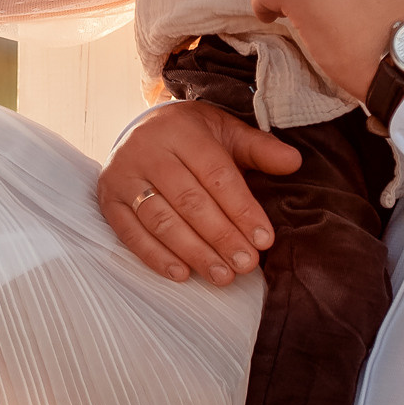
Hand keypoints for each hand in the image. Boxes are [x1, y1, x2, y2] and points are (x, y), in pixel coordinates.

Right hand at [99, 101, 298, 284]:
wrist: (142, 129)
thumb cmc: (192, 135)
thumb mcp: (225, 132)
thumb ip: (259, 149)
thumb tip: (294, 162)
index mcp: (181, 130)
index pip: (216, 175)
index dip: (242, 210)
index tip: (264, 240)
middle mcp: (148, 150)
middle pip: (189, 201)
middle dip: (222, 237)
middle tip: (246, 265)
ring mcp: (124, 175)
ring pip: (161, 220)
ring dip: (193, 252)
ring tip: (222, 276)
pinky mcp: (109, 198)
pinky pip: (130, 233)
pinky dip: (156, 257)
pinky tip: (182, 274)